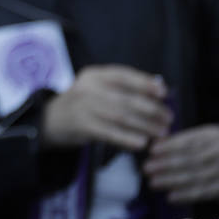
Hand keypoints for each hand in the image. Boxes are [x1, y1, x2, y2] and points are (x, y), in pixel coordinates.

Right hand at [41, 65, 171, 150]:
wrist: (50, 120)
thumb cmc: (82, 104)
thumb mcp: (96, 88)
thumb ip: (121, 88)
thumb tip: (158, 90)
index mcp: (94, 75)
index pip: (122, 75)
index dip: (144, 83)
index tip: (164, 92)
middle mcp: (87, 88)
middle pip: (125, 98)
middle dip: (151, 109)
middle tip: (169, 118)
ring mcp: (84, 107)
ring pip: (121, 116)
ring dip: (145, 126)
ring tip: (162, 132)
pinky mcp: (82, 126)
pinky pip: (110, 133)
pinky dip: (128, 138)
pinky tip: (142, 143)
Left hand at [144, 124, 218, 203]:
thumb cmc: (212, 148)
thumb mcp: (201, 137)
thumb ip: (180, 140)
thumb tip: (155, 144)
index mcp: (213, 135)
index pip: (189, 141)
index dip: (169, 146)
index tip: (152, 151)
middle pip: (190, 159)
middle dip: (166, 165)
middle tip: (146, 169)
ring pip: (195, 177)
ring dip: (171, 181)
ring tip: (153, 183)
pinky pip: (204, 193)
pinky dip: (186, 196)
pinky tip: (170, 197)